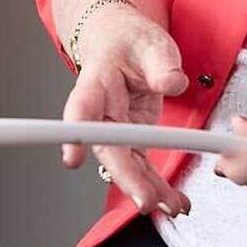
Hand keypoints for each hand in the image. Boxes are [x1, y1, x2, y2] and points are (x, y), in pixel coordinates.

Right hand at [57, 8, 191, 217]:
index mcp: (96, 83)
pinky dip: (158, 186)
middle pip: (107, 149)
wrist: (124, 42)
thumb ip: (162, 63)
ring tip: (171, 205)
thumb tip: (172, 82)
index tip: (73, 157)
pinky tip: (173, 200)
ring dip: (147, 189)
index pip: (81, 109)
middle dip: (126, 178)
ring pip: (126, 166)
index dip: (76, 134)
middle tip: (145, 199)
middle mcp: (100, 113)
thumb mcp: (150, 43)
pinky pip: (142, 167)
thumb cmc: (130, 41)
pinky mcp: (133, 139)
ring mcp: (116, 129)